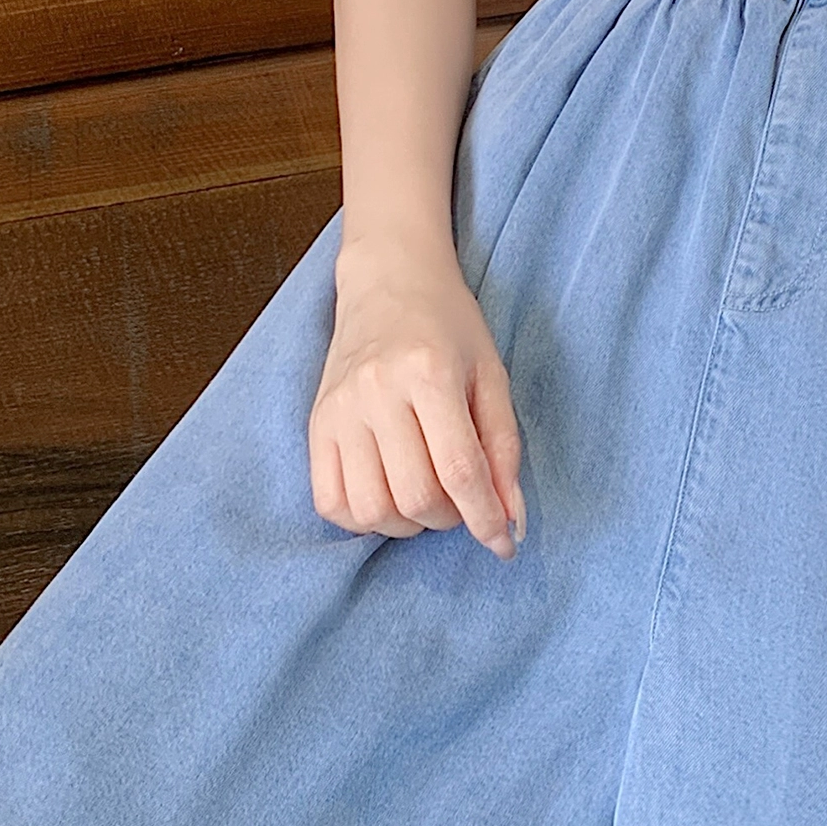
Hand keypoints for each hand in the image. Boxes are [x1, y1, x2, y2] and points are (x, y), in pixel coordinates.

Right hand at [309, 238, 525, 558]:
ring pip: (371, 509)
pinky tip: (387, 498)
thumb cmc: (449, 327)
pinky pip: (330, 502)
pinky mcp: (315, 424)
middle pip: (415, 497)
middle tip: (461, 498)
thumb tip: (511, 521)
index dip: (485, 520)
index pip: (459, 471)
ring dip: (407, 524)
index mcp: (429, 374)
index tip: (503, 544)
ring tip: (425, 498)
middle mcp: (376, 392)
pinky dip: (363, 519)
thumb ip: (504, 450)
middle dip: (449, 519)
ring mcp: (338, 410)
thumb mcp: (492, 377)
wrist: (388, 281)